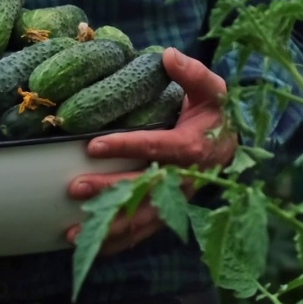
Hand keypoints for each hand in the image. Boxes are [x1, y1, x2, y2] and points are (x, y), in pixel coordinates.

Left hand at [65, 48, 237, 255]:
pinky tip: (88, 248)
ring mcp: (176, 200)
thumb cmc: (215, 114)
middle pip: (143, 189)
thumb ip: (192, 73)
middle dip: (108, 190)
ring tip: (70, 233)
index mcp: (192, 147)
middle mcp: (184, 179)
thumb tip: (169, 55)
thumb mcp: (211, 89)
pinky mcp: (170, 213)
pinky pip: (143, 233)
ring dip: (106, 228)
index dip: (125, 146)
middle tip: (74, 188)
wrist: (231, 145)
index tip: (92, 145)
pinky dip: (117, 243)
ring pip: (141, 220)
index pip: (156, 148)